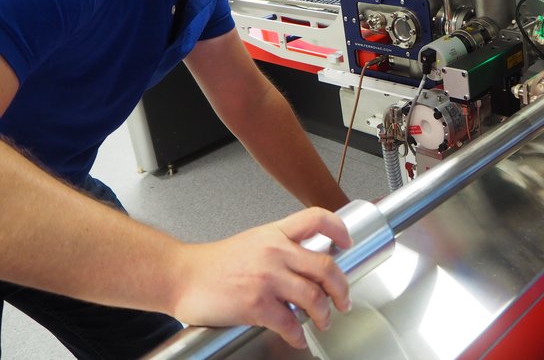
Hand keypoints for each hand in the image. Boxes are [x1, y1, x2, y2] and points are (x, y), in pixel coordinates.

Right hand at [169, 207, 352, 348]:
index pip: (317, 218)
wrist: (183, 276)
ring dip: (324, 315)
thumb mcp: (254, 241)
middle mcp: (275, 251)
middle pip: (326, 266)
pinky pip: (290, 323)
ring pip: (314, 297)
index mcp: (275, 233)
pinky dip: (299, 335)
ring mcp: (266, 278)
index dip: (339, 229)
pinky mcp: (255, 304)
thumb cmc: (215, 263)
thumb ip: (281, 246)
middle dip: (341, 288)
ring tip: (323, 321)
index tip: (347, 243)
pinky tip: (297, 338)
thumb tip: (309, 262)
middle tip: (344, 300)